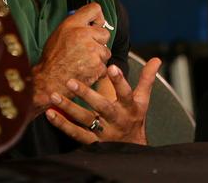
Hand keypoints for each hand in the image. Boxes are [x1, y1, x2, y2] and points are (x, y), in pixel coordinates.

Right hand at [32, 3, 111, 112]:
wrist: (50, 81)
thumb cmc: (53, 59)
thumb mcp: (59, 33)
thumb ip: (76, 25)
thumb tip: (91, 21)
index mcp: (73, 24)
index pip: (95, 9)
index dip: (97, 17)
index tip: (95, 24)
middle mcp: (84, 34)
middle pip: (105, 33)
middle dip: (98, 42)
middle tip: (86, 49)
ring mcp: (92, 50)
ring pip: (106, 51)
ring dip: (98, 57)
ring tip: (83, 61)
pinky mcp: (97, 65)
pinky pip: (104, 66)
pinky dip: (97, 70)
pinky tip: (85, 70)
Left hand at [45, 57, 161, 144]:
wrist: (131, 148)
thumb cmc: (135, 118)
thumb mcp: (143, 100)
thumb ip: (147, 79)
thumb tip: (157, 59)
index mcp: (130, 108)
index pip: (126, 93)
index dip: (120, 81)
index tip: (111, 67)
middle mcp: (117, 120)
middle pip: (103, 107)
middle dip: (87, 95)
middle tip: (71, 81)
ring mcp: (104, 132)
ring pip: (85, 120)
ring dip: (69, 108)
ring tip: (54, 95)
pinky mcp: (92, 142)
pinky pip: (75, 133)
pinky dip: (62, 124)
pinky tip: (50, 113)